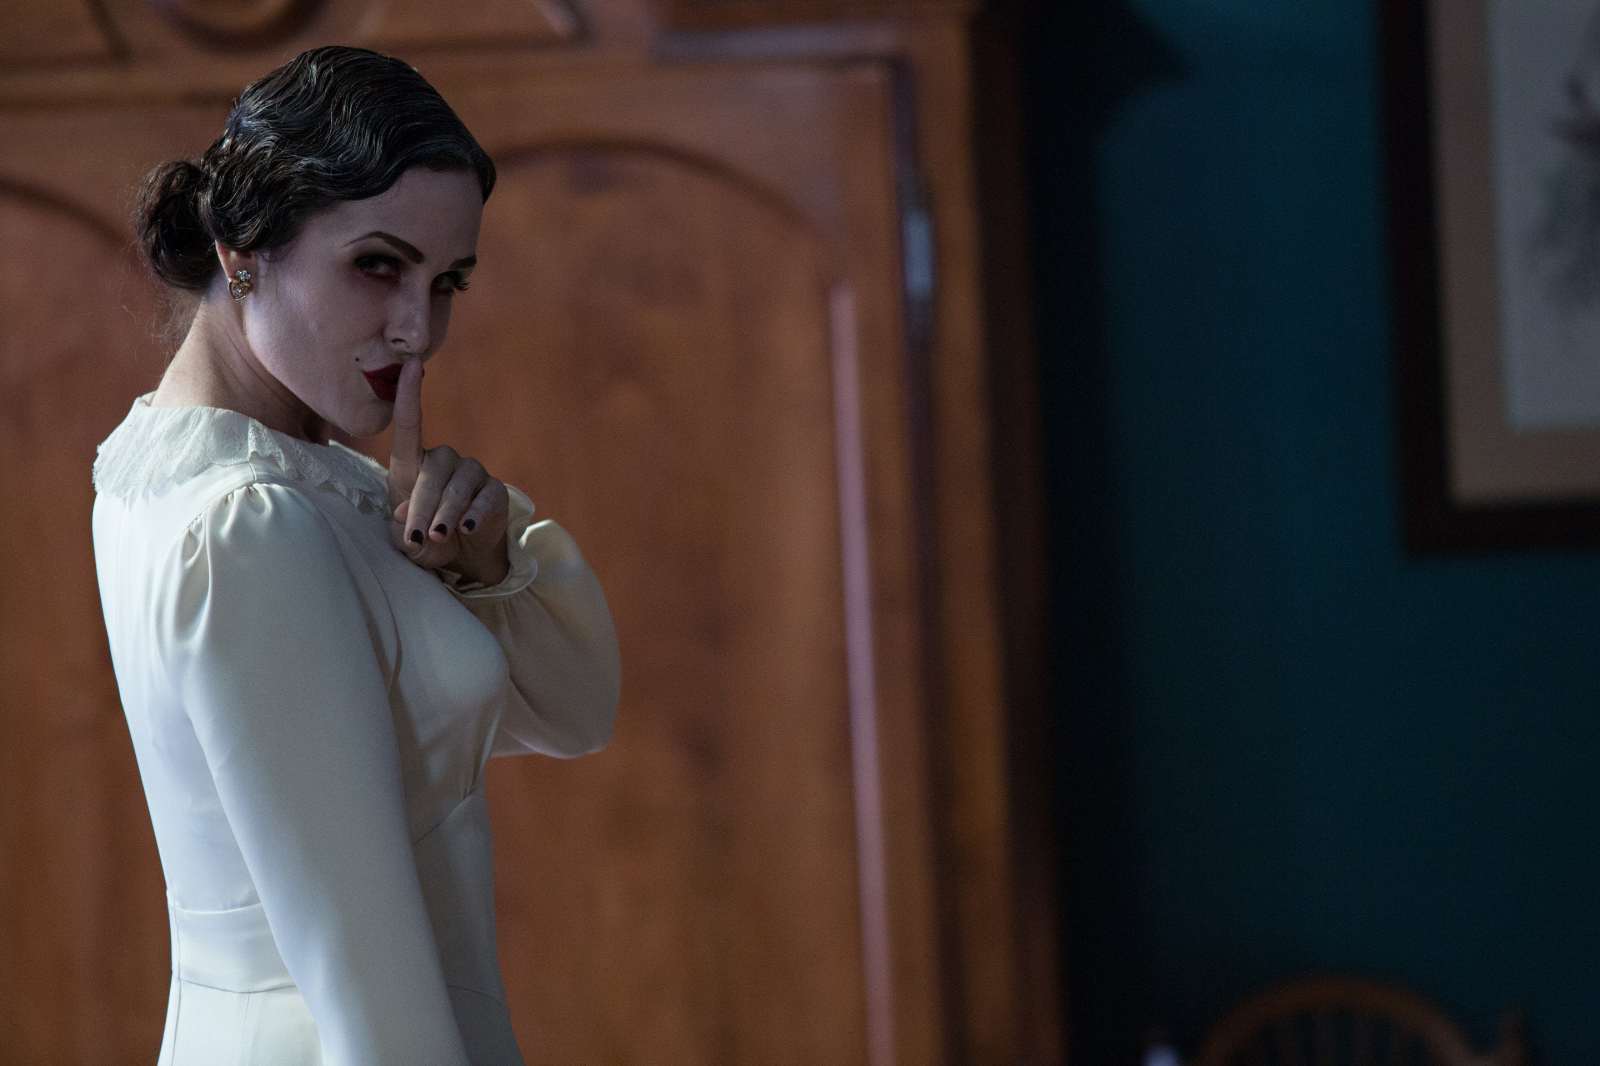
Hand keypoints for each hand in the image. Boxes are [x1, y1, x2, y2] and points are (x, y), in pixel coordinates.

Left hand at [387, 359, 511, 586]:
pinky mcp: (494, 491)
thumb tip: (405, 514)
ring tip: (438, 538)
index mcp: (413, 465)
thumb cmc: (425, 540)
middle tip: (418, 537)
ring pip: (457, 487)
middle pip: (433, 471)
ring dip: (445, 514)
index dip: (409, 394)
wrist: (463, 556)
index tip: (410, 364)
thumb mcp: (405, 539)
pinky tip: (467, 530)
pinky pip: (484, 499)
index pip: (410, 425)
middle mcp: (443, 462)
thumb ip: (400, 528)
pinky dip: (473, 516)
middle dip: (422, 506)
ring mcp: (472, 474)